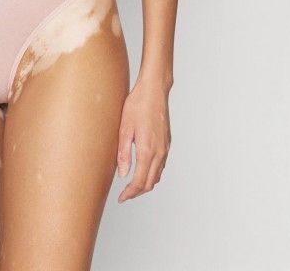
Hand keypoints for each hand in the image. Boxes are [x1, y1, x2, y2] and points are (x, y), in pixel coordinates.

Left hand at [116, 80, 171, 202]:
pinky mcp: (167, 143)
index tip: (121, 198)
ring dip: (145, 184)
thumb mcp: (124, 129)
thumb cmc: (137, 105)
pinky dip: (152, 173)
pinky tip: (143, 170)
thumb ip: (123, 153)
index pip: (140, 181)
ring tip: (132, 185)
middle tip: (125, 195)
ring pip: (157, 175)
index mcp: (148, 150)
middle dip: (137, 192)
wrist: (154, 91)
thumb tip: (122, 174)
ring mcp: (165, 148)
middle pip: (150, 182)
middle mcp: (159, 152)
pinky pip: (161, 165)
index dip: (130, 193)